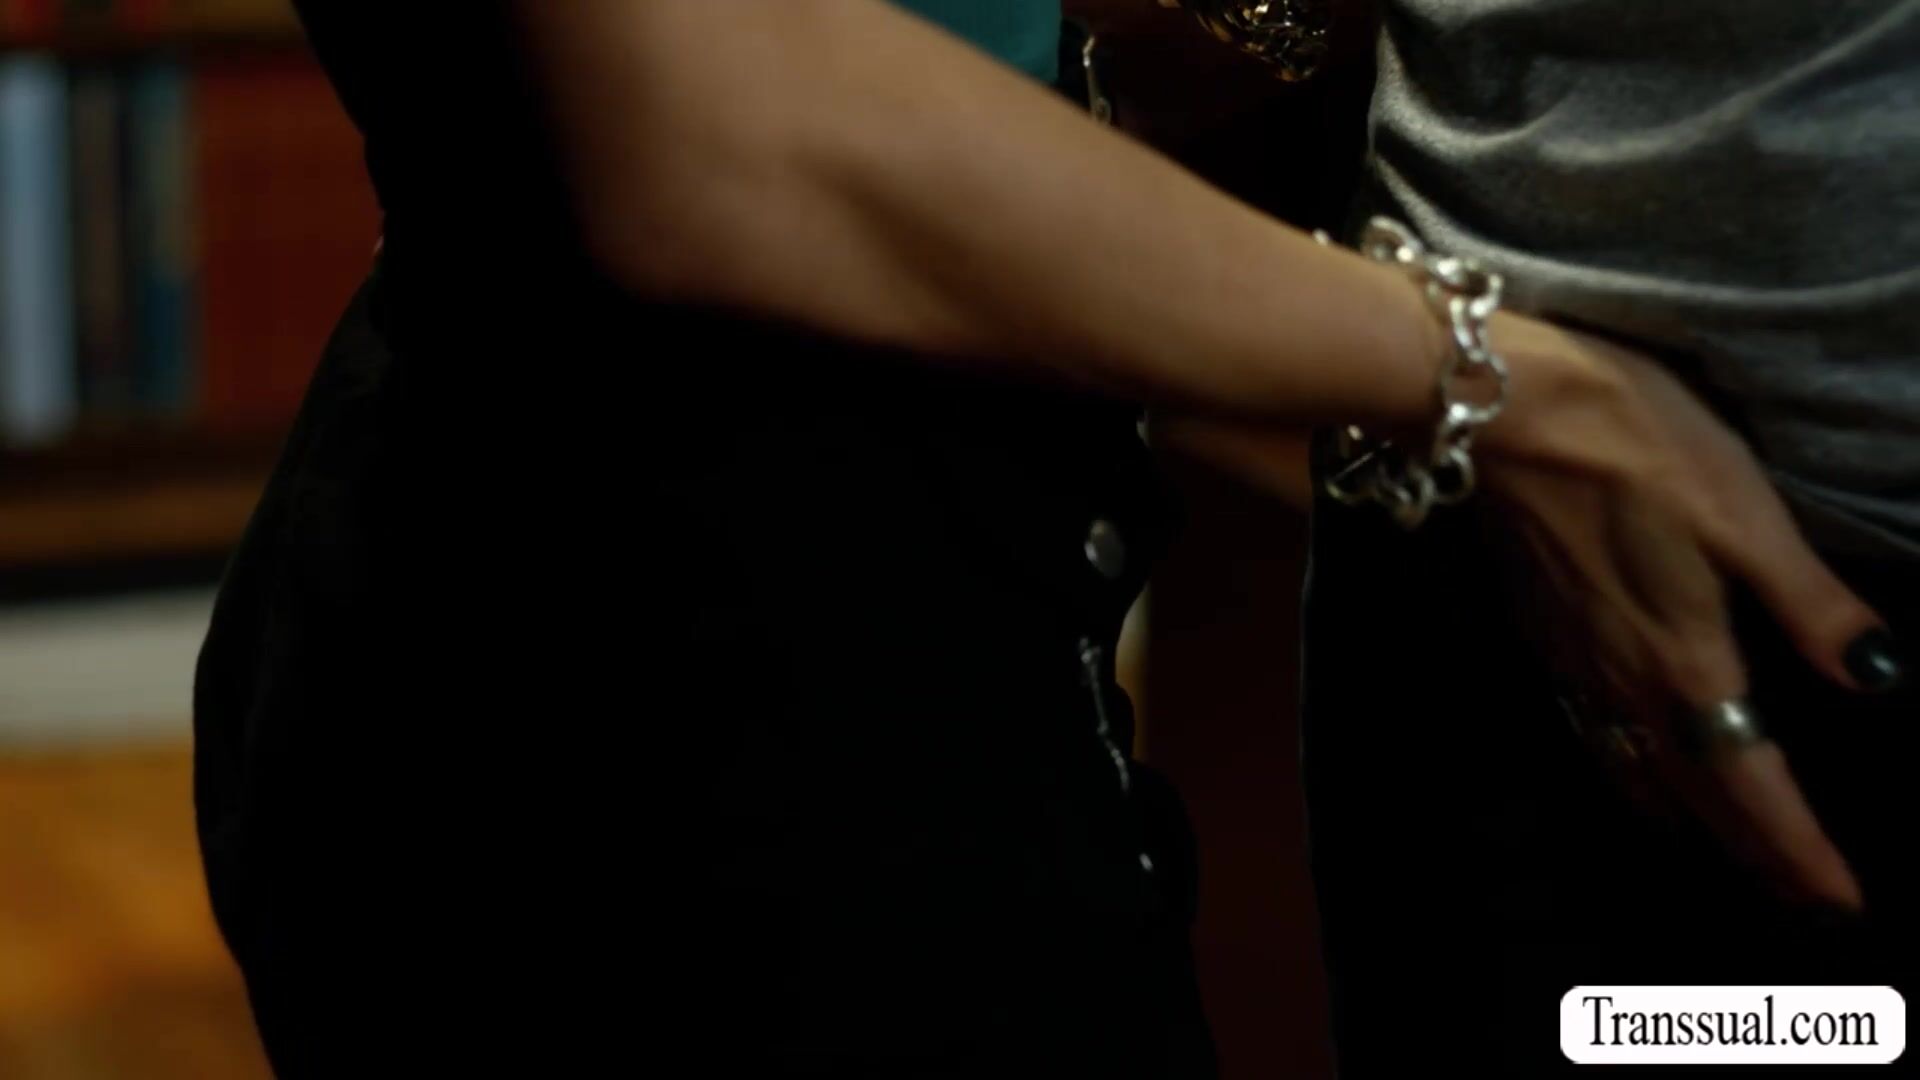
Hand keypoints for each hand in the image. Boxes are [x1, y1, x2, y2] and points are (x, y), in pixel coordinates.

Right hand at [1476, 314, 1901, 910]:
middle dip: (1748, 853)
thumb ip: (1811, 603)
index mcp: (1684, 661)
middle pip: (1689, 797)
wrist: (1500, 414)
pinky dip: (1625, 771)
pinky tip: (1629, 756)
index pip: (1749, 784)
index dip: (1797, 849)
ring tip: (1719, 847)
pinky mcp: (1538, 633)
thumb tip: (1884, 677)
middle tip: (1798, 896)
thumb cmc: (1637, 448)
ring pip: (1629, 772)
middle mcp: (1623, 683)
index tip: (1840, 903)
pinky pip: (1588, 734)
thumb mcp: (1745, 515)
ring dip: (1681, 820)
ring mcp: (1571, 662)